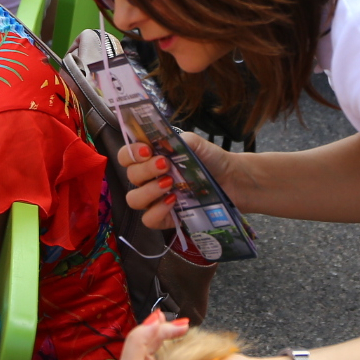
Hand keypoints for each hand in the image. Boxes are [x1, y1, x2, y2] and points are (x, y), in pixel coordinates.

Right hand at [119, 137, 237, 229]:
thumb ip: (176, 139)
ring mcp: (156, 199)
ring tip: (169, 183)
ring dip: (148, 190)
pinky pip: (149, 219)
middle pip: (130, 176)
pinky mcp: (167, 218)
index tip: (147, 150)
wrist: (232, 180)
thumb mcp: (195, 143)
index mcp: (151, 158)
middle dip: (145, 169)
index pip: (126, 156)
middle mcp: (149, 179)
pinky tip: (174, 200)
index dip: (130, 153)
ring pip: (134, 200)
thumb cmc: (211, 159)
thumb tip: (161, 140)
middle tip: (165, 165)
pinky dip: (158, 210)